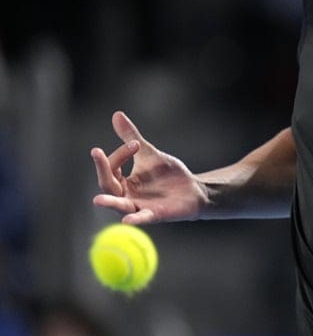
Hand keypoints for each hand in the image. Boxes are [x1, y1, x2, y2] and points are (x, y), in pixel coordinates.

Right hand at [90, 111, 207, 223]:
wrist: (193, 189)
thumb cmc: (167, 174)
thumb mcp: (148, 153)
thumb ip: (131, 137)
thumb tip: (117, 115)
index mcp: (123, 181)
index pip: (111, 167)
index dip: (120, 153)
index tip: (136, 143)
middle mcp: (126, 195)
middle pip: (108, 185)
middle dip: (103, 169)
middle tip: (97, 152)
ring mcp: (139, 206)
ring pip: (120, 205)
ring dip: (110, 202)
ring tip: (97, 200)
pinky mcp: (155, 214)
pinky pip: (142, 218)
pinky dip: (135, 219)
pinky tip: (128, 219)